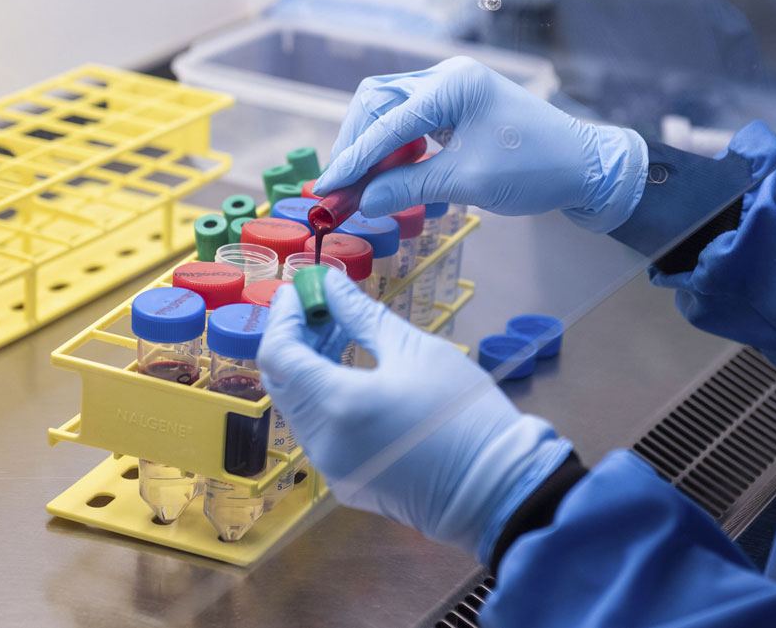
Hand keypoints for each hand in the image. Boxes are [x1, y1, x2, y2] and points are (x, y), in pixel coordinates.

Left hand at [258, 269, 571, 560]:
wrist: (497, 489)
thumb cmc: (463, 414)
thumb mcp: (417, 351)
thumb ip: (363, 317)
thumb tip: (332, 286)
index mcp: (337, 404)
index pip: (278, 355)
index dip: (283, 318)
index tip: (301, 290)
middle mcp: (322, 441)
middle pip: (283, 382)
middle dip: (296, 339)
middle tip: (323, 308)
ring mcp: (331, 467)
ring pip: (298, 407)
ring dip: (310, 368)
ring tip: (342, 336)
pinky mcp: (346, 482)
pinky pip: (319, 432)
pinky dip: (324, 398)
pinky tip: (353, 375)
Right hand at [315, 56, 647, 231]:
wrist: (587, 167)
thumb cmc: (537, 169)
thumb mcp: (468, 182)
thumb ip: (409, 188)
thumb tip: (361, 202)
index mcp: (454, 84)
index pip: (386, 120)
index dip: (353, 157)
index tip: (328, 188)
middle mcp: (447, 76)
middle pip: (377, 102)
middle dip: (355, 144)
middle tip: (339, 187)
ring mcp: (452, 89)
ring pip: (389, 110)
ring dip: (371, 147)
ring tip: (358, 186)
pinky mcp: (457, 108)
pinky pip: (410, 122)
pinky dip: (394, 149)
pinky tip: (389, 179)